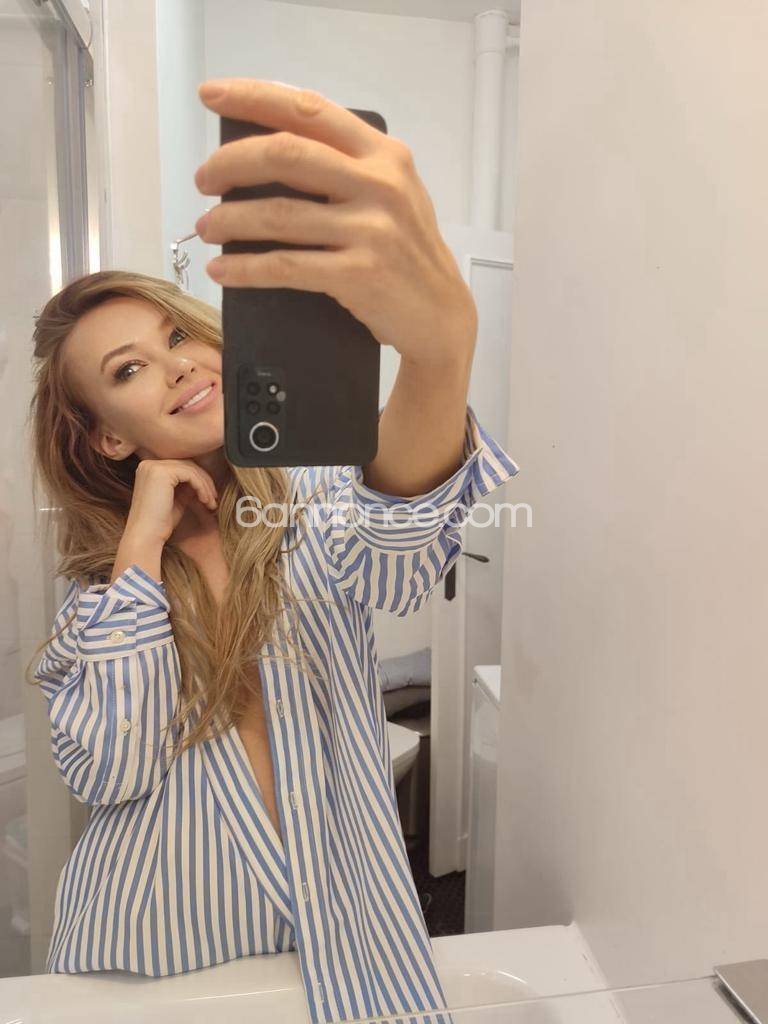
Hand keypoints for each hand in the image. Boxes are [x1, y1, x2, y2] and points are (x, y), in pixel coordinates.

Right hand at [126, 459, 218, 545]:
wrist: (146, 536)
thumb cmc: (160, 523)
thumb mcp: (176, 500)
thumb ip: (186, 487)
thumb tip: (203, 480)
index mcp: (149, 469)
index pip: (180, 467)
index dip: (198, 480)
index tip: (209, 496)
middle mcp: (148, 464)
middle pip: (186, 465)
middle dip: (204, 482)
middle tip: (213, 499)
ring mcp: (153, 467)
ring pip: (190, 469)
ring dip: (205, 486)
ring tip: (211, 503)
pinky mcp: (161, 473)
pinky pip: (190, 475)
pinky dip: (202, 487)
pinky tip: (205, 501)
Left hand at [193, 78, 476, 365]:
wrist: (441, 314)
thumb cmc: (405, 253)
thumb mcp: (390, 194)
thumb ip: (346, 168)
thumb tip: (263, 156)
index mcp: (383, 154)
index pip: (308, 110)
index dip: (253, 97)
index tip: (211, 95)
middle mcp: (380, 184)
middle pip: (285, 155)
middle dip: (229, 163)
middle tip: (203, 179)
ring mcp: (372, 230)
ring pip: (278, 215)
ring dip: (229, 220)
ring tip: (207, 227)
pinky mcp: (360, 275)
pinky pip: (285, 266)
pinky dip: (245, 269)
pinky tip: (223, 270)